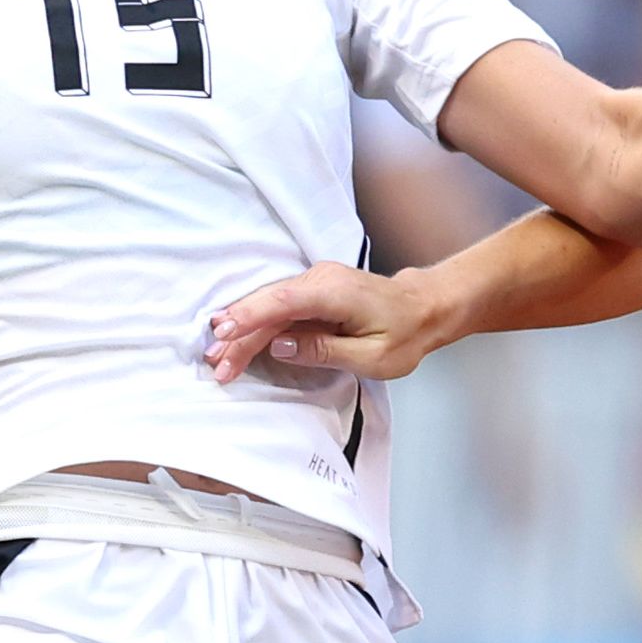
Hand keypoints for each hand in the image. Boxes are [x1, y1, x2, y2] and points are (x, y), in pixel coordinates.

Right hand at [204, 263, 443, 382]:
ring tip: (219, 358)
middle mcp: (321, 278)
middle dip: (238, 334)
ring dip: (242, 331)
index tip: (224, 335)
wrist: (424, 307)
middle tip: (216, 364)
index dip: (250, 317)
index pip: (283, 301)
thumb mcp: (373, 356)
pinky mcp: (312, 290)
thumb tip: (281, 346)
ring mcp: (315, 281)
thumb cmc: (406, 333)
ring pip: (269, 306)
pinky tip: (236, 339)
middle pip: (268, 305)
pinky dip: (257, 324)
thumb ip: (324, 350)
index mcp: (336, 292)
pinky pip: (278, 306)